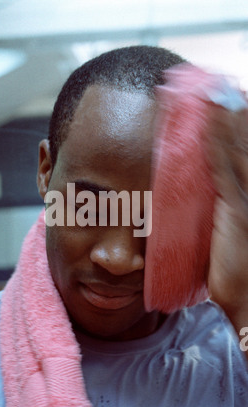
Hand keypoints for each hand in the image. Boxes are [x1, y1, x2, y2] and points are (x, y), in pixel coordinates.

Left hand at [207, 105, 247, 333]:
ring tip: (210, 91)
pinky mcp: (237, 209)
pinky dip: (216, 139)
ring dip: (223, 118)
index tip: (230, 99)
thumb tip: (211, 194)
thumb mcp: (232, 235)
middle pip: (247, 142)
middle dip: (234, 112)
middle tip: (218, 85)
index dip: (241, 124)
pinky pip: (223, 166)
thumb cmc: (242, 274)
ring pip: (237, 148)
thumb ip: (225, 211)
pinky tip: (209, 118)